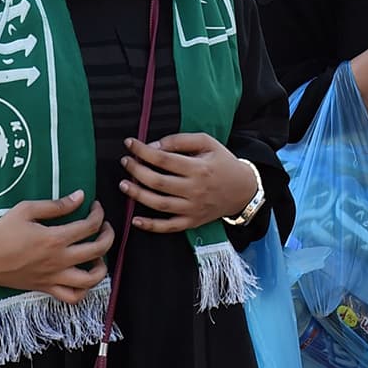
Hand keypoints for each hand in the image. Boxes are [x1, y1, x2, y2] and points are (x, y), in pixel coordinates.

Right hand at [0, 191, 113, 302]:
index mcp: (54, 239)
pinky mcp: (47, 288)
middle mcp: (59, 260)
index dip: (98, 213)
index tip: (94, 206)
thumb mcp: (25, 209)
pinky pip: (72, 297)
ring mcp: (54, 277)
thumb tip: (80, 196)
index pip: (90, 226)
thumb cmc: (0, 232)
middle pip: (99, 250)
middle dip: (108, 235)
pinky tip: (83, 276)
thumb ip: (56, 205)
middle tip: (104, 227)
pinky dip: (84, 290)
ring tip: (98, 254)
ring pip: (91, 279)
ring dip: (102, 266)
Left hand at [116, 133, 257, 232]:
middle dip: (137, 171)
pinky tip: (135, 220)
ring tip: (124, 185)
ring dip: (138, 195)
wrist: (243, 189)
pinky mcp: (192, 222)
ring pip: (160, 204)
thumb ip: (181, 140)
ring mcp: (193, 208)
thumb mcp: (208, 143)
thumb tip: (154, 146)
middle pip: (158, 182)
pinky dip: (151, 226)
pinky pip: (169, 227)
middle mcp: (195, 189)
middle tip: (125, 162)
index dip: (143, 151)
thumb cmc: (223, 162)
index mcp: (199, 168)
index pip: (164, 158)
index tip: (130, 143)